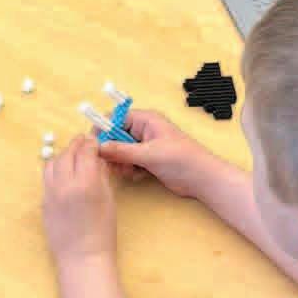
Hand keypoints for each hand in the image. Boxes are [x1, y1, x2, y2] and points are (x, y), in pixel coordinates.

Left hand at [42, 135, 118, 264]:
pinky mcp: (43, 202)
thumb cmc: (102, 231)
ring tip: (72, 156)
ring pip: (52, 164)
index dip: (91, 143)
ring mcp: (50, 193)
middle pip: (66, 154)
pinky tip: (64, 174)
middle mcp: (64, 184)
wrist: (82, 257)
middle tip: (83, 141)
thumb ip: (101, 175)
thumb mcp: (108, 199)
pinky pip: (47, 179)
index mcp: (85, 183)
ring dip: (62, 156)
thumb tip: (96, 159)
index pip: (85, 152)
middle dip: (76, 145)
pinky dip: (55, 171)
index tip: (94, 141)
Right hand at [97, 109, 214, 197]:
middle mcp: (143, 130)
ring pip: (120, 152)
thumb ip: (122, 151)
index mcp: (145, 120)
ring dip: (121, 163)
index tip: (95, 146)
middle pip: (115, 137)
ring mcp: (145, 146)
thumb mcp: (149, 154)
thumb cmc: (180, 160)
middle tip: (115, 164)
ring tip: (130, 171)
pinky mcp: (147, 160)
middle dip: (113, 152)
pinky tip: (138, 176)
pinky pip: (128, 162)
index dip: (103, 131)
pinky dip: (129, 169)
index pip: (114, 118)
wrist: (202, 179)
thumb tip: (98, 148)